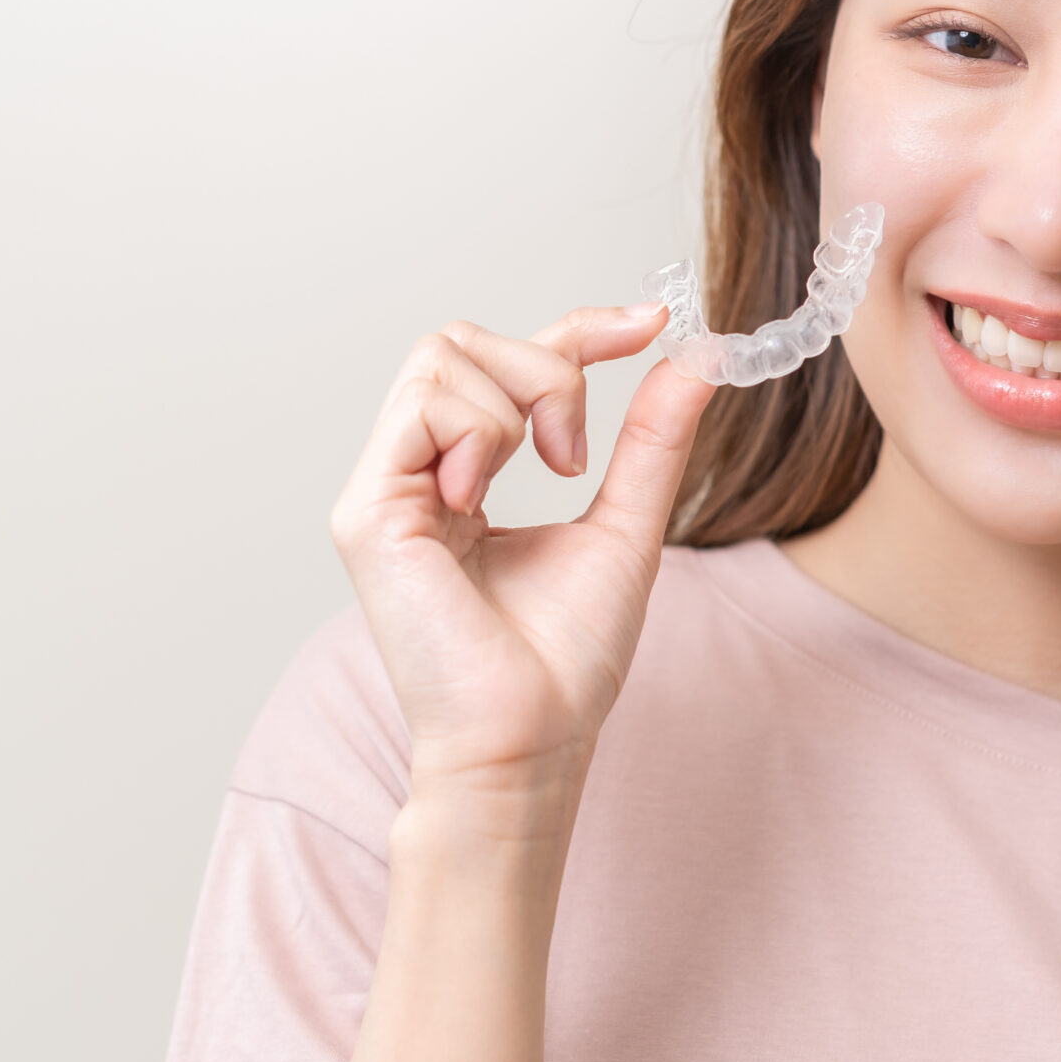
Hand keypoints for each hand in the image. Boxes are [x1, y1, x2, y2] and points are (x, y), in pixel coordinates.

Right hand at [328, 304, 716, 822]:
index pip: (506, 363)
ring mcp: (383, 489)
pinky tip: (485, 497)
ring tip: (539, 480)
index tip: (651, 324)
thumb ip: (651, 438)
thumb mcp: (627, 524)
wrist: (532, 736)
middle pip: (463, 340)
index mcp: (464, 478)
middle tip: (577, 453)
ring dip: (518, 402)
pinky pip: (425, 405)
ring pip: (441, 356)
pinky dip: (481, 433)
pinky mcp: (365, 511)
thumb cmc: (566, 662)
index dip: (578, 328)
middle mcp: (414, 475)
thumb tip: (695, 356)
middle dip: (547, 367)